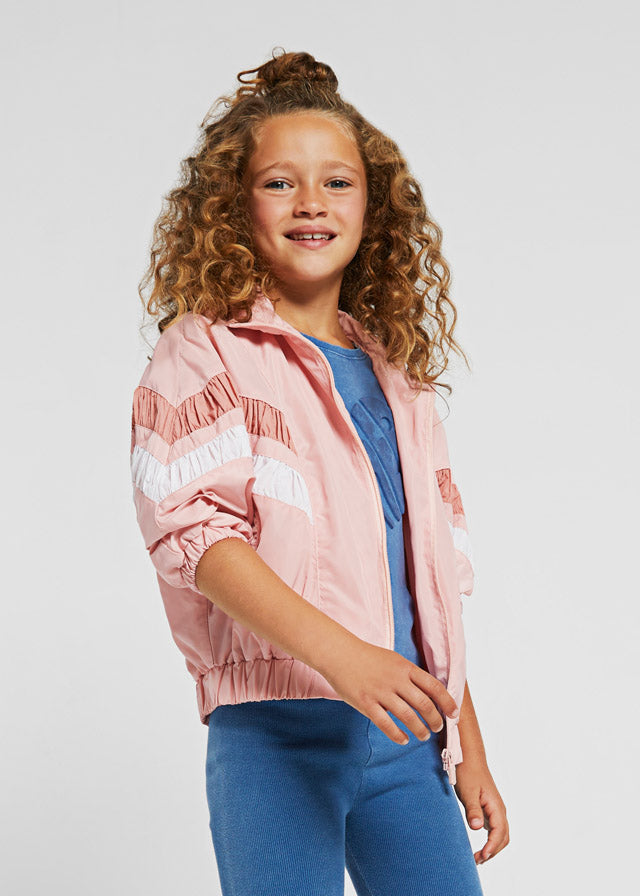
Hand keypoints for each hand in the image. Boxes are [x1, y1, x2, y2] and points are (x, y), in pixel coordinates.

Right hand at [320, 638, 458, 744]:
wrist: (339, 653)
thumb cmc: (367, 657)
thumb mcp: (394, 660)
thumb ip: (409, 675)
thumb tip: (427, 693)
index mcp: (405, 667)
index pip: (434, 686)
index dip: (447, 702)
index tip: (453, 714)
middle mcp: (396, 680)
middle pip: (424, 704)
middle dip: (435, 720)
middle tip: (437, 728)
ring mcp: (380, 692)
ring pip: (408, 716)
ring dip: (419, 730)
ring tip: (423, 736)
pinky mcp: (366, 703)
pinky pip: (385, 723)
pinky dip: (397, 735)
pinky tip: (403, 740)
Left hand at [453, 758, 508, 863]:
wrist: (468, 757)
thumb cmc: (468, 772)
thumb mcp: (468, 791)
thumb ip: (472, 809)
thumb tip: (477, 827)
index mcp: (496, 806)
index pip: (499, 832)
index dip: (491, 847)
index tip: (482, 857)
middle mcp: (499, 810)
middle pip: (503, 838)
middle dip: (493, 851)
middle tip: (477, 860)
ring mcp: (495, 810)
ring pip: (500, 835)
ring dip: (492, 848)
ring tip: (478, 858)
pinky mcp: (488, 809)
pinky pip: (494, 830)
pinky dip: (490, 841)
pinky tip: (480, 846)